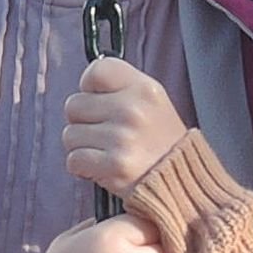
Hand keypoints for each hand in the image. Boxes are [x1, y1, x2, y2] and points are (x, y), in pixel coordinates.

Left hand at [64, 56, 186, 194]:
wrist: (182, 182)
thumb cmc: (162, 143)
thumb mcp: (153, 102)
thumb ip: (121, 89)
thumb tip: (85, 88)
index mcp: (144, 88)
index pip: (96, 71)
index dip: (89, 87)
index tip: (99, 101)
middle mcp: (132, 109)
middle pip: (74, 105)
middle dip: (83, 121)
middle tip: (104, 133)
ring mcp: (122, 138)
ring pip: (70, 135)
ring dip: (82, 147)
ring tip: (106, 152)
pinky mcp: (114, 165)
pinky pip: (74, 160)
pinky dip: (82, 168)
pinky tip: (102, 167)